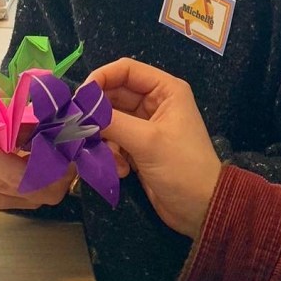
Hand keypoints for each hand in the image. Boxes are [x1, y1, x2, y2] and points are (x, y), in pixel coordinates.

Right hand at [93, 59, 221, 238]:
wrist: (201, 210)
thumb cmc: (182, 168)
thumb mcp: (147, 142)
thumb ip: (112, 122)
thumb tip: (79, 111)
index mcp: (165, 90)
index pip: (126, 70)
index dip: (100, 78)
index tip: (79, 98)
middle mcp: (155, 102)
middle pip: (114, 95)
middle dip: (98, 113)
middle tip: (80, 128)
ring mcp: (146, 125)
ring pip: (111, 119)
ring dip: (104, 138)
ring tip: (108, 157)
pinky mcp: (139, 147)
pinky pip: (114, 140)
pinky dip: (111, 153)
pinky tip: (121, 171)